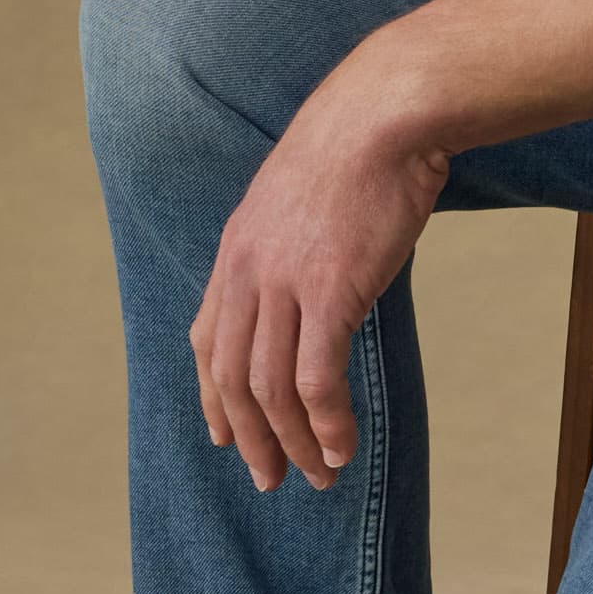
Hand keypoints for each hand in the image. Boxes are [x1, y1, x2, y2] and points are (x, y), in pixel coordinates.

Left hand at [190, 72, 448, 490]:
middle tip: (273, 479)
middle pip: (233, 378)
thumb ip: (293, 242)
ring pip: (272, 388)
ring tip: (319, 476)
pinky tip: (342, 445)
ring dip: (294, 442)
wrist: (384, 113)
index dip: (212, 399)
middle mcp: (248, 270)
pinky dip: (327, 422)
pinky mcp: (330, 290)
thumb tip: (314, 277)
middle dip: (251, 439)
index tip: (227, 439)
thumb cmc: (360, 147)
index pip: (208, 341)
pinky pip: (317, 378)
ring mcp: (285, 281)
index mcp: (236, 249)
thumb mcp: (303, 195)